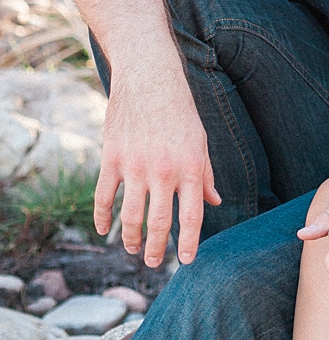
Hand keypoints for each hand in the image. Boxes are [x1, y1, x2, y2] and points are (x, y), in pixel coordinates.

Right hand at [94, 67, 220, 267]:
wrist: (149, 77)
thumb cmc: (179, 111)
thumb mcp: (200, 141)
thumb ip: (205, 174)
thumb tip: (214, 202)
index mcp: (190, 167)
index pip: (191, 216)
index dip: (189, 243)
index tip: (186, 261)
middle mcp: (163, 170)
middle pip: (159, 223)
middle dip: (156, 249)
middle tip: (152, 262)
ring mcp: (135, 166)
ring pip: (130, 217)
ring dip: (130, 239)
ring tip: (132, 249)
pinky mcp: (112, 159)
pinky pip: (103, 197)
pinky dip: (102, 218)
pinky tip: (105, 230)